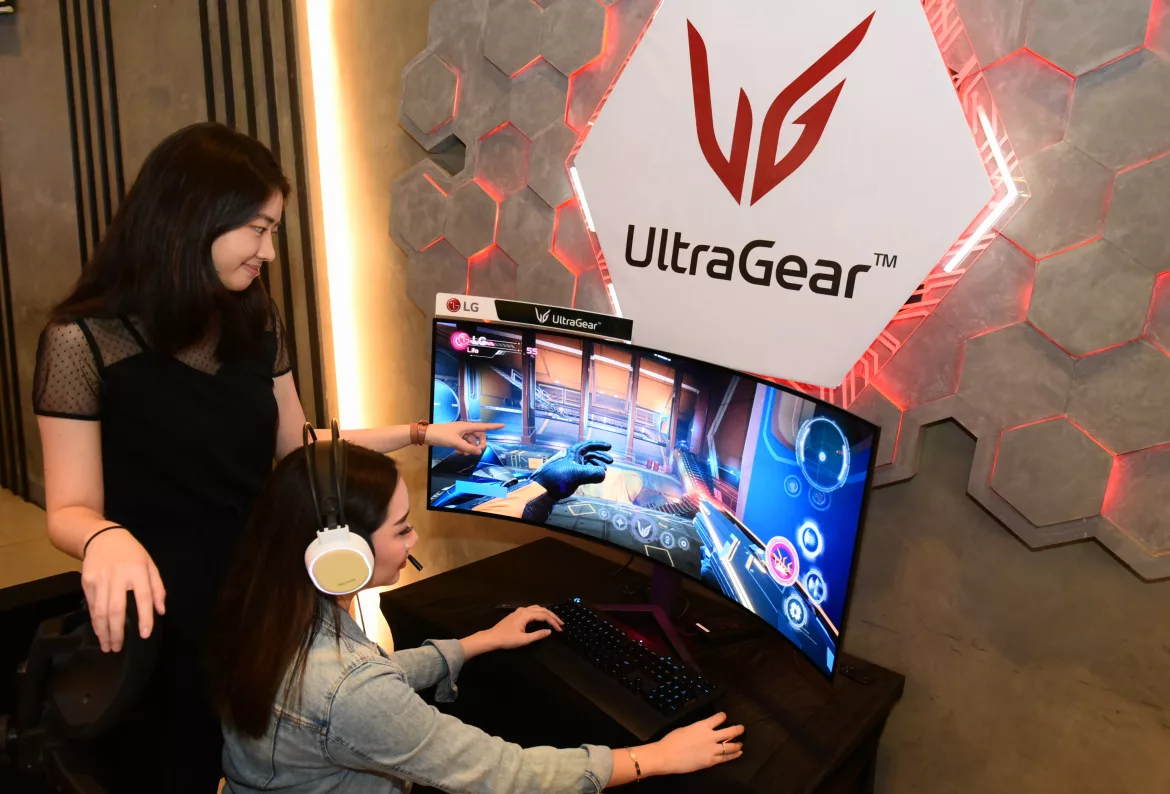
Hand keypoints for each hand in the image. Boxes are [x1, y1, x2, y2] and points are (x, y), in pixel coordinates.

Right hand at [81, 528, 165, 651]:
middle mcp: (118, 576)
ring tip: (108, 646)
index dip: (145, 617)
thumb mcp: (150, 564)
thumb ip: (157, 588)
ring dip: (103, 632)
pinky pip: (91, 606)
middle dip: (118, 631)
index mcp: (138, 571)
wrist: (103, 537)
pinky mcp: (87, 582)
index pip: (143, 597)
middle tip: (119, 648)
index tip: (144, 634)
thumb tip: (161, 611)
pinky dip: (95, 622)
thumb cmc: (131, 553)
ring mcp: (100, 579)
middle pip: (117, 608)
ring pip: (100, 611)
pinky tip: (99, 632)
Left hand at [425, 421, 504, 454]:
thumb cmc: (442, 435)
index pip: (483, 426)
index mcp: (467, 426)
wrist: (428, 435)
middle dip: (479, 444)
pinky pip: (465, 443)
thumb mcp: (456, 443)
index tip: (503, 425)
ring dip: (470, 448)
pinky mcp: (456, 437)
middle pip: (478, 436)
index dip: (494, 426)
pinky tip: (459, 452)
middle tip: (477, 452)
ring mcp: (461, 433)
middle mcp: (466, 428)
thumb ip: (469, 448)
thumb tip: (479, 452)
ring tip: (464, 454)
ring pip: (471, 441)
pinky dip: (464, 448)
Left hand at [485, 605, 563, 650]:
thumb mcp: (524, 640)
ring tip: (554, 620)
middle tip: (561, 624)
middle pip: (542, 609)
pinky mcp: (517, 614)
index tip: (560, 629)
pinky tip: (542, 618)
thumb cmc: (507, 639)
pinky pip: (532, 610)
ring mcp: (519, 611)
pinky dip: (540, 613)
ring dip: (546, 613)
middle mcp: (524, 610)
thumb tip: (549, 631)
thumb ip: (538, 635)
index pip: (544, 616)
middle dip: (552, 616)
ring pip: (537, 608)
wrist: (492, 638)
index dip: (553, 622)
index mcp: (526, 615)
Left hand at [530, 440, 612, 497]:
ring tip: (604, 470)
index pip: (588, 445)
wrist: (545, 489)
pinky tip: (598, 476)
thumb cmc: (557, 477)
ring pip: (589, 463)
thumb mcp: (575, 473)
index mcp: (573, 452)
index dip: (599, 445)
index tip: (610, 446)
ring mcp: (574, 467)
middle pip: (591, 454)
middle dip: (601, 456)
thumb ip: (590, 473)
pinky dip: (593, 473)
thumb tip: (604, 474)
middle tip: (611, 461)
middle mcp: (574, 458)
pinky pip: (587, 472)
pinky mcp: (574, 476)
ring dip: (598, 465)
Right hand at [647, 712, 743, 774]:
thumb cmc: (672, 741)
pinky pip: (725, 758)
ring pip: (730, 746)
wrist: (667, 755)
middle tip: (742, 728)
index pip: (717, 718)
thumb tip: (700, 732)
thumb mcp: (685, 729)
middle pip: (729, 732)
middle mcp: (710, 736)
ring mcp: (712, 749)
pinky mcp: (710, 761)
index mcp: (702, 726)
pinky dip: (733, 755)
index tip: (724, 716)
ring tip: (741, 744)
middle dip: (737, 729)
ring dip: (737, 744)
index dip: (722, 716)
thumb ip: (696, 730)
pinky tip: (738, 754)